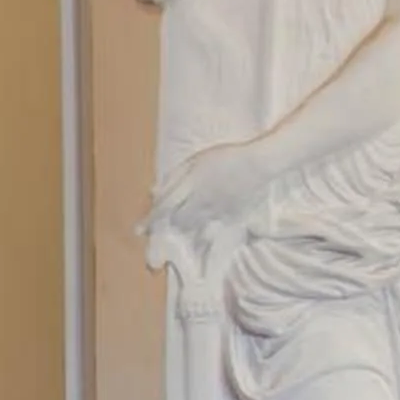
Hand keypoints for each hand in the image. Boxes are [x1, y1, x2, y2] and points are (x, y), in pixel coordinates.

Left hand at [147, 141, 270, 254]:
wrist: (260, 163)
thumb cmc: (227, 157)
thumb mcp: (195, 160)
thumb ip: (173, 177)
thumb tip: (153, 192)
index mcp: (191, 184)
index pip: (165, 206)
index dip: (150, 219)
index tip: (138, 231)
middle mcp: (202, 200)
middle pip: (178, 221)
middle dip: (168, 226)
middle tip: (162, 230)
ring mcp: (218, 211)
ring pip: (193, 228)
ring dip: (183, 233)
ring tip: (179, 236)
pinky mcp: (232, 217)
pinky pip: (213, 231)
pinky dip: (203, 238)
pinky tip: (200, 243)